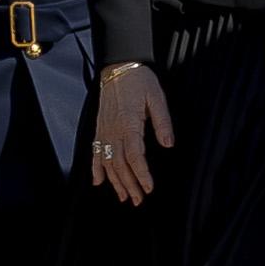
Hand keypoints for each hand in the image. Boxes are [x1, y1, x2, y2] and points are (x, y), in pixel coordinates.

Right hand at [91, 62, 174, 203]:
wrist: (118, 65)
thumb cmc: (139, 80)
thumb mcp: (157, 98)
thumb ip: (162, 122)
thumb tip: (168, 144)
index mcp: (129, 123)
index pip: (135, 156)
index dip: (141, 174)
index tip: (148, 188)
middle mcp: (113, 130)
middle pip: (120, 164)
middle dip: (129, 184)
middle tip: (138, 200)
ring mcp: (104, 130)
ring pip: (107, 162)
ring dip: (115, 181)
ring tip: (124, 196)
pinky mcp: (99, 127)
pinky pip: (96, 151)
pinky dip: (96, 168)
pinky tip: (98, 181)